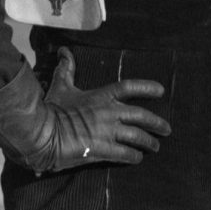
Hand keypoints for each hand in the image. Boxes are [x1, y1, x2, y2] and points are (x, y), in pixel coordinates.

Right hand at [33, 49, 170, 171]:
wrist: (43, 132)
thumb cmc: (52, 108)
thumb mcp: (60, 85)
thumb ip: (66, 69)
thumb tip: (64, 50)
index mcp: (101, 96)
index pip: (129, 87)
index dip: (147, 88)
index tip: (161, 91)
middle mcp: (110, 113)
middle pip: (142, 115)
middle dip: (157, 122)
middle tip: (167, 129)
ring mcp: (108, 132)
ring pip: (138, 136)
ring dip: (149, 142)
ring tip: (155, 146)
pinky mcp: (104, 150)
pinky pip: (125, 153)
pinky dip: (133, 156)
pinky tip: (138, 158)